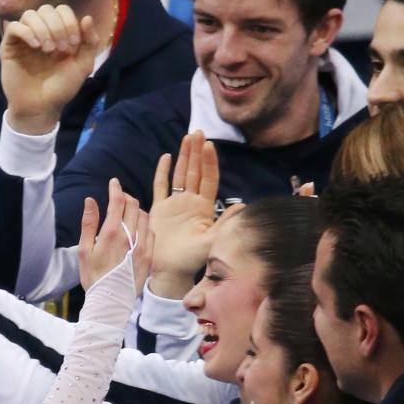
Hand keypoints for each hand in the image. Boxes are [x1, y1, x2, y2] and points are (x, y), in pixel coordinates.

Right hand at [0, 5, 101, 134]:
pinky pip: (15, 27)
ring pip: (30, 15)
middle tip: (62, 48)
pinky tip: (36, 47)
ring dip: (43, 29)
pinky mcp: (10, 46)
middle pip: (46, 9)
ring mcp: (25, 38)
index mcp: (59, 33)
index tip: (74, 45)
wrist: (42, 107)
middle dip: (57, 26)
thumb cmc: (62, 88)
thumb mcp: (82, 65)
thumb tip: (88, 17)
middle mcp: (42, 32)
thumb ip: (89, 43)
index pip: (62, 10)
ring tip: (48, 50)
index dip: (69, 22)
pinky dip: (27, 33)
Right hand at [78, 179, 153, 294]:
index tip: (113, 183)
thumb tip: (90, 200)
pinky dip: (144, 224)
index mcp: (112, 233)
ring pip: (144, 216)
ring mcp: (143, 246)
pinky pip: (151, 231)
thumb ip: (88, 222)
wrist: (110, 301)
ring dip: (136, 209)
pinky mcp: (150, 255)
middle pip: (133, 205)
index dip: (116, 188)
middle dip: (126, 197)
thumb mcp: (83, 250)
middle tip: (118, 197)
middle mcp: (130, 237)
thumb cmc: (93, 277)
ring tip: (127, 212)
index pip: (118, 201)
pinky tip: (137, 228)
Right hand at [147, 131, 242, 298]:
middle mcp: (190, 202)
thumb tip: (244, 206)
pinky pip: (160, 186)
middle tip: (199, 132)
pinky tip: (166, 157)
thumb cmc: (192, 259)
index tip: (210, 145)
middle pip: (195, 172)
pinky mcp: (159, 209)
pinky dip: (162, 172)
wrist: (169, 271)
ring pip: (180, 174)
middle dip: (197, 152)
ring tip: (188, 137)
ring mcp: (174, 204)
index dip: (209, 162)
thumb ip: (226, 223)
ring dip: (184, 156)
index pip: (208, 179)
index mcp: (204, 208)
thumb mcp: (213, 240)